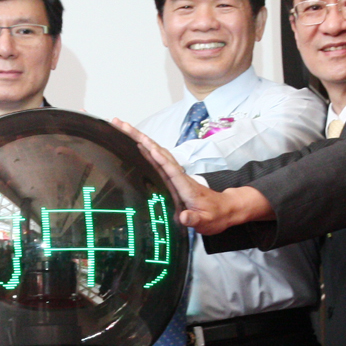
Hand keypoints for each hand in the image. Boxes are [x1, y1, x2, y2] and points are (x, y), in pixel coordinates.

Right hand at [109, 119, 271, 234]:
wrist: (225, 210)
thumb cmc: (214, 216)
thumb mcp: (205, 222)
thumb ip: (194, 220)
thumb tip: (184, 217)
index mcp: (185, 186)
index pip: (169, 169)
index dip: (157, 157)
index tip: (143, 144)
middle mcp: (179, 176)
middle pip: (157, 152)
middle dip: (139, 137)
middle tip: (120, 124)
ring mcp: (176, 174)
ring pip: (156, 152)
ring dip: (140, 138)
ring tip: (122, 127)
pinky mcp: (173, 175)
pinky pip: (158, 158)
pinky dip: (146, 148)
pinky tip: (136, 143)